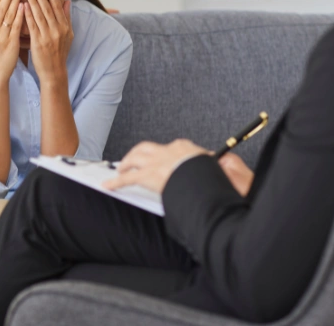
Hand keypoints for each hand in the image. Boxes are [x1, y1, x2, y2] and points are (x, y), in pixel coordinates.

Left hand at [24, 0, 72, 84]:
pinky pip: (32, 26)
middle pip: (49, 9)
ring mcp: (48, 36)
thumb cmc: (60, 52)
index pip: (58, 7)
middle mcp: (58, 30)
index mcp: (65, 27)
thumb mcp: (68, 35)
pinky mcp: (38, 42)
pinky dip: (28, 15)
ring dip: (33, 2)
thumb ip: (67, 17)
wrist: (54, 71)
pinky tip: (23, 6)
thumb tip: (67, 1)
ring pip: (40, 15)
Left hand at [103, 139, 253, 195]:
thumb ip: (213, 164)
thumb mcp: (215, 167)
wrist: (202, 175)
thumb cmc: (209, 174)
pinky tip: (108, 185)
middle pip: (147, 148)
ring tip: (120, 170)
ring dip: (126, 164)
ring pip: (135, 157)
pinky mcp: (148, 175)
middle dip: (138, 154)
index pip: (171, 147)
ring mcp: (156, 161)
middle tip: (132, 161)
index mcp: (184, 147)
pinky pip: (128, 178)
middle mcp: (167, 150)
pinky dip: (116, 182)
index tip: (164, 161)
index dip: (164, 155)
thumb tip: (225, 163)